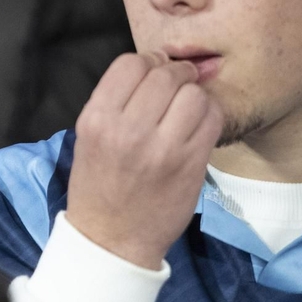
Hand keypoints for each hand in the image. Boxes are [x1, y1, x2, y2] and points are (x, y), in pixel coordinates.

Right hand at [66, 52, 222, 268]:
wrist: (111, 241)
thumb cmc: (99, 187)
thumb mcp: (89, 138)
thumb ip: (116, 102)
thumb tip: (157, 65)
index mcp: (97, 120)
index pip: (130, 64)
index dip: (148, 61)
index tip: (155, 71)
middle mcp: (127, 130)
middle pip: (164, 74)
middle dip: (175, 74)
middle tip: (177, 85)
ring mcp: (161, 149)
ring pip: (192, 93)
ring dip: (194, 94)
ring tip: (187, 108)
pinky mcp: (190, 165)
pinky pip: (213, 118)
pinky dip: (210, 114)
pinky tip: (199, 124)